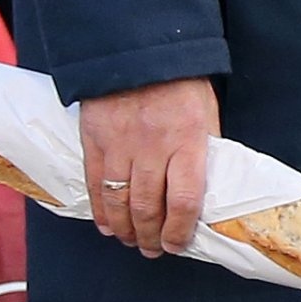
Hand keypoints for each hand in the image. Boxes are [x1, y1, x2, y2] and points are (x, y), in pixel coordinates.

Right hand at [78, 78, 219, 259]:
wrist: (138, 51)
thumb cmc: (180, 82)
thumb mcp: (206, 112)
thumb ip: (204, 149)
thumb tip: (206, 186)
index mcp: (187, 140)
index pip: (184, 200)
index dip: (180, 231)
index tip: (179, 244)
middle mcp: (152, 148)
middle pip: (148, 208)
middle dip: (151, 237)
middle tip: (154, 250)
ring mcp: (119, 146)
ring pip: (118, 202)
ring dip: (125, 230)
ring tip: (132, 241)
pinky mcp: (94, 141)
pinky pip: (94, 185)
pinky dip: (100, 211)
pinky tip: (107, 224)